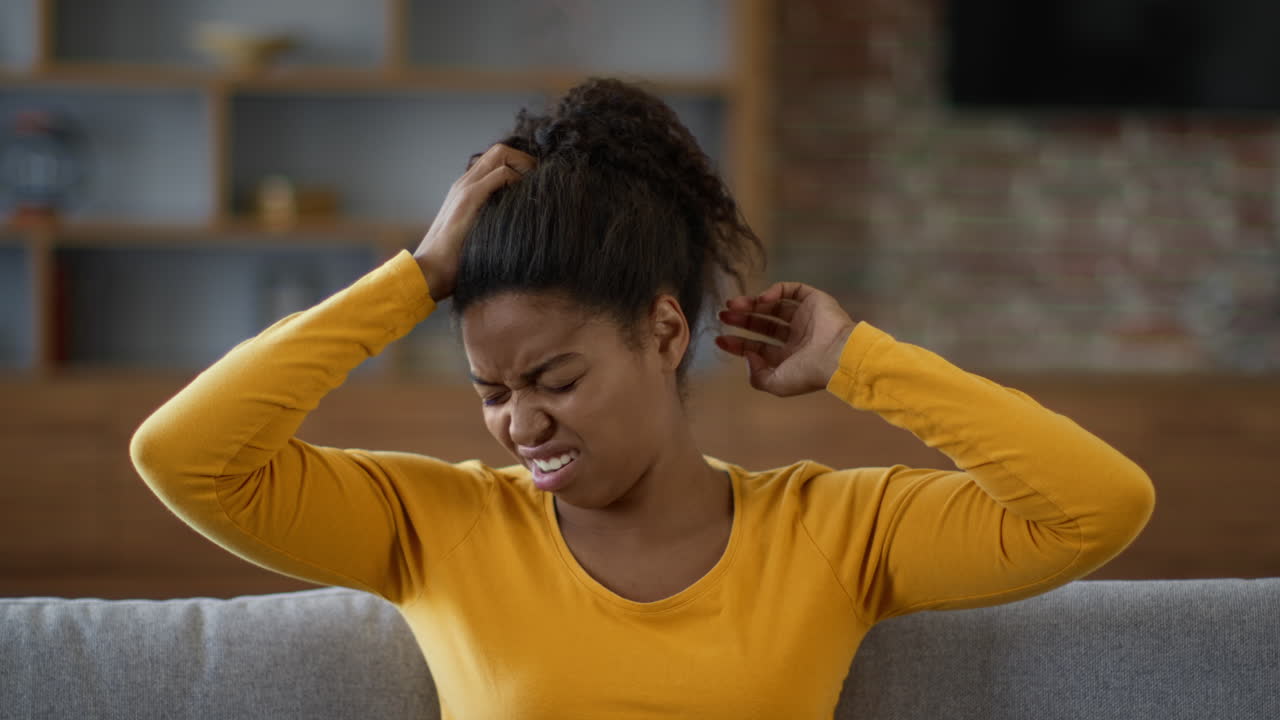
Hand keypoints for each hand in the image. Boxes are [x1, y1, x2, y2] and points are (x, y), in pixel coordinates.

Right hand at [413, 143, 535, 301]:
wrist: (429, 271)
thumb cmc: (454, 261)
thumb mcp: (476, 234)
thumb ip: (490, 222)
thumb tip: (516, 229)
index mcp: (465, 190)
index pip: (494, 160)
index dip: (518, 164)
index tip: (535, 184)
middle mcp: (464, 183)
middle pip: (499, 150)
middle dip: (525, 160)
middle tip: (541, 181)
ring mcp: (465, 188)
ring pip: (500, 154)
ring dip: (524, 165)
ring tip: (535, 186)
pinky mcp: (469, 199)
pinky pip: (500, 174)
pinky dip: (518, 180)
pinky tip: (525, 199)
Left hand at [715, 282, 857, 396]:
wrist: (837, 356)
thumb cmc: (807, 373)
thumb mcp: (777, 385)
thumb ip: (757, 376)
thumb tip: (748, 356)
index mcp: (789, 357)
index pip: (758, 347)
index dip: (738, 343)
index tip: (720, 338)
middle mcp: (797, 336)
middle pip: (763, 325)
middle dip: (742, 320)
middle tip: (723, 315)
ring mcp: (806, 317)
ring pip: (774, 306)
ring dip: (753, 304)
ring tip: (734, 304)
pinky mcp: (814, 300)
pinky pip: (792, 290)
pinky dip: (775, 291)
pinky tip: (762, 299)